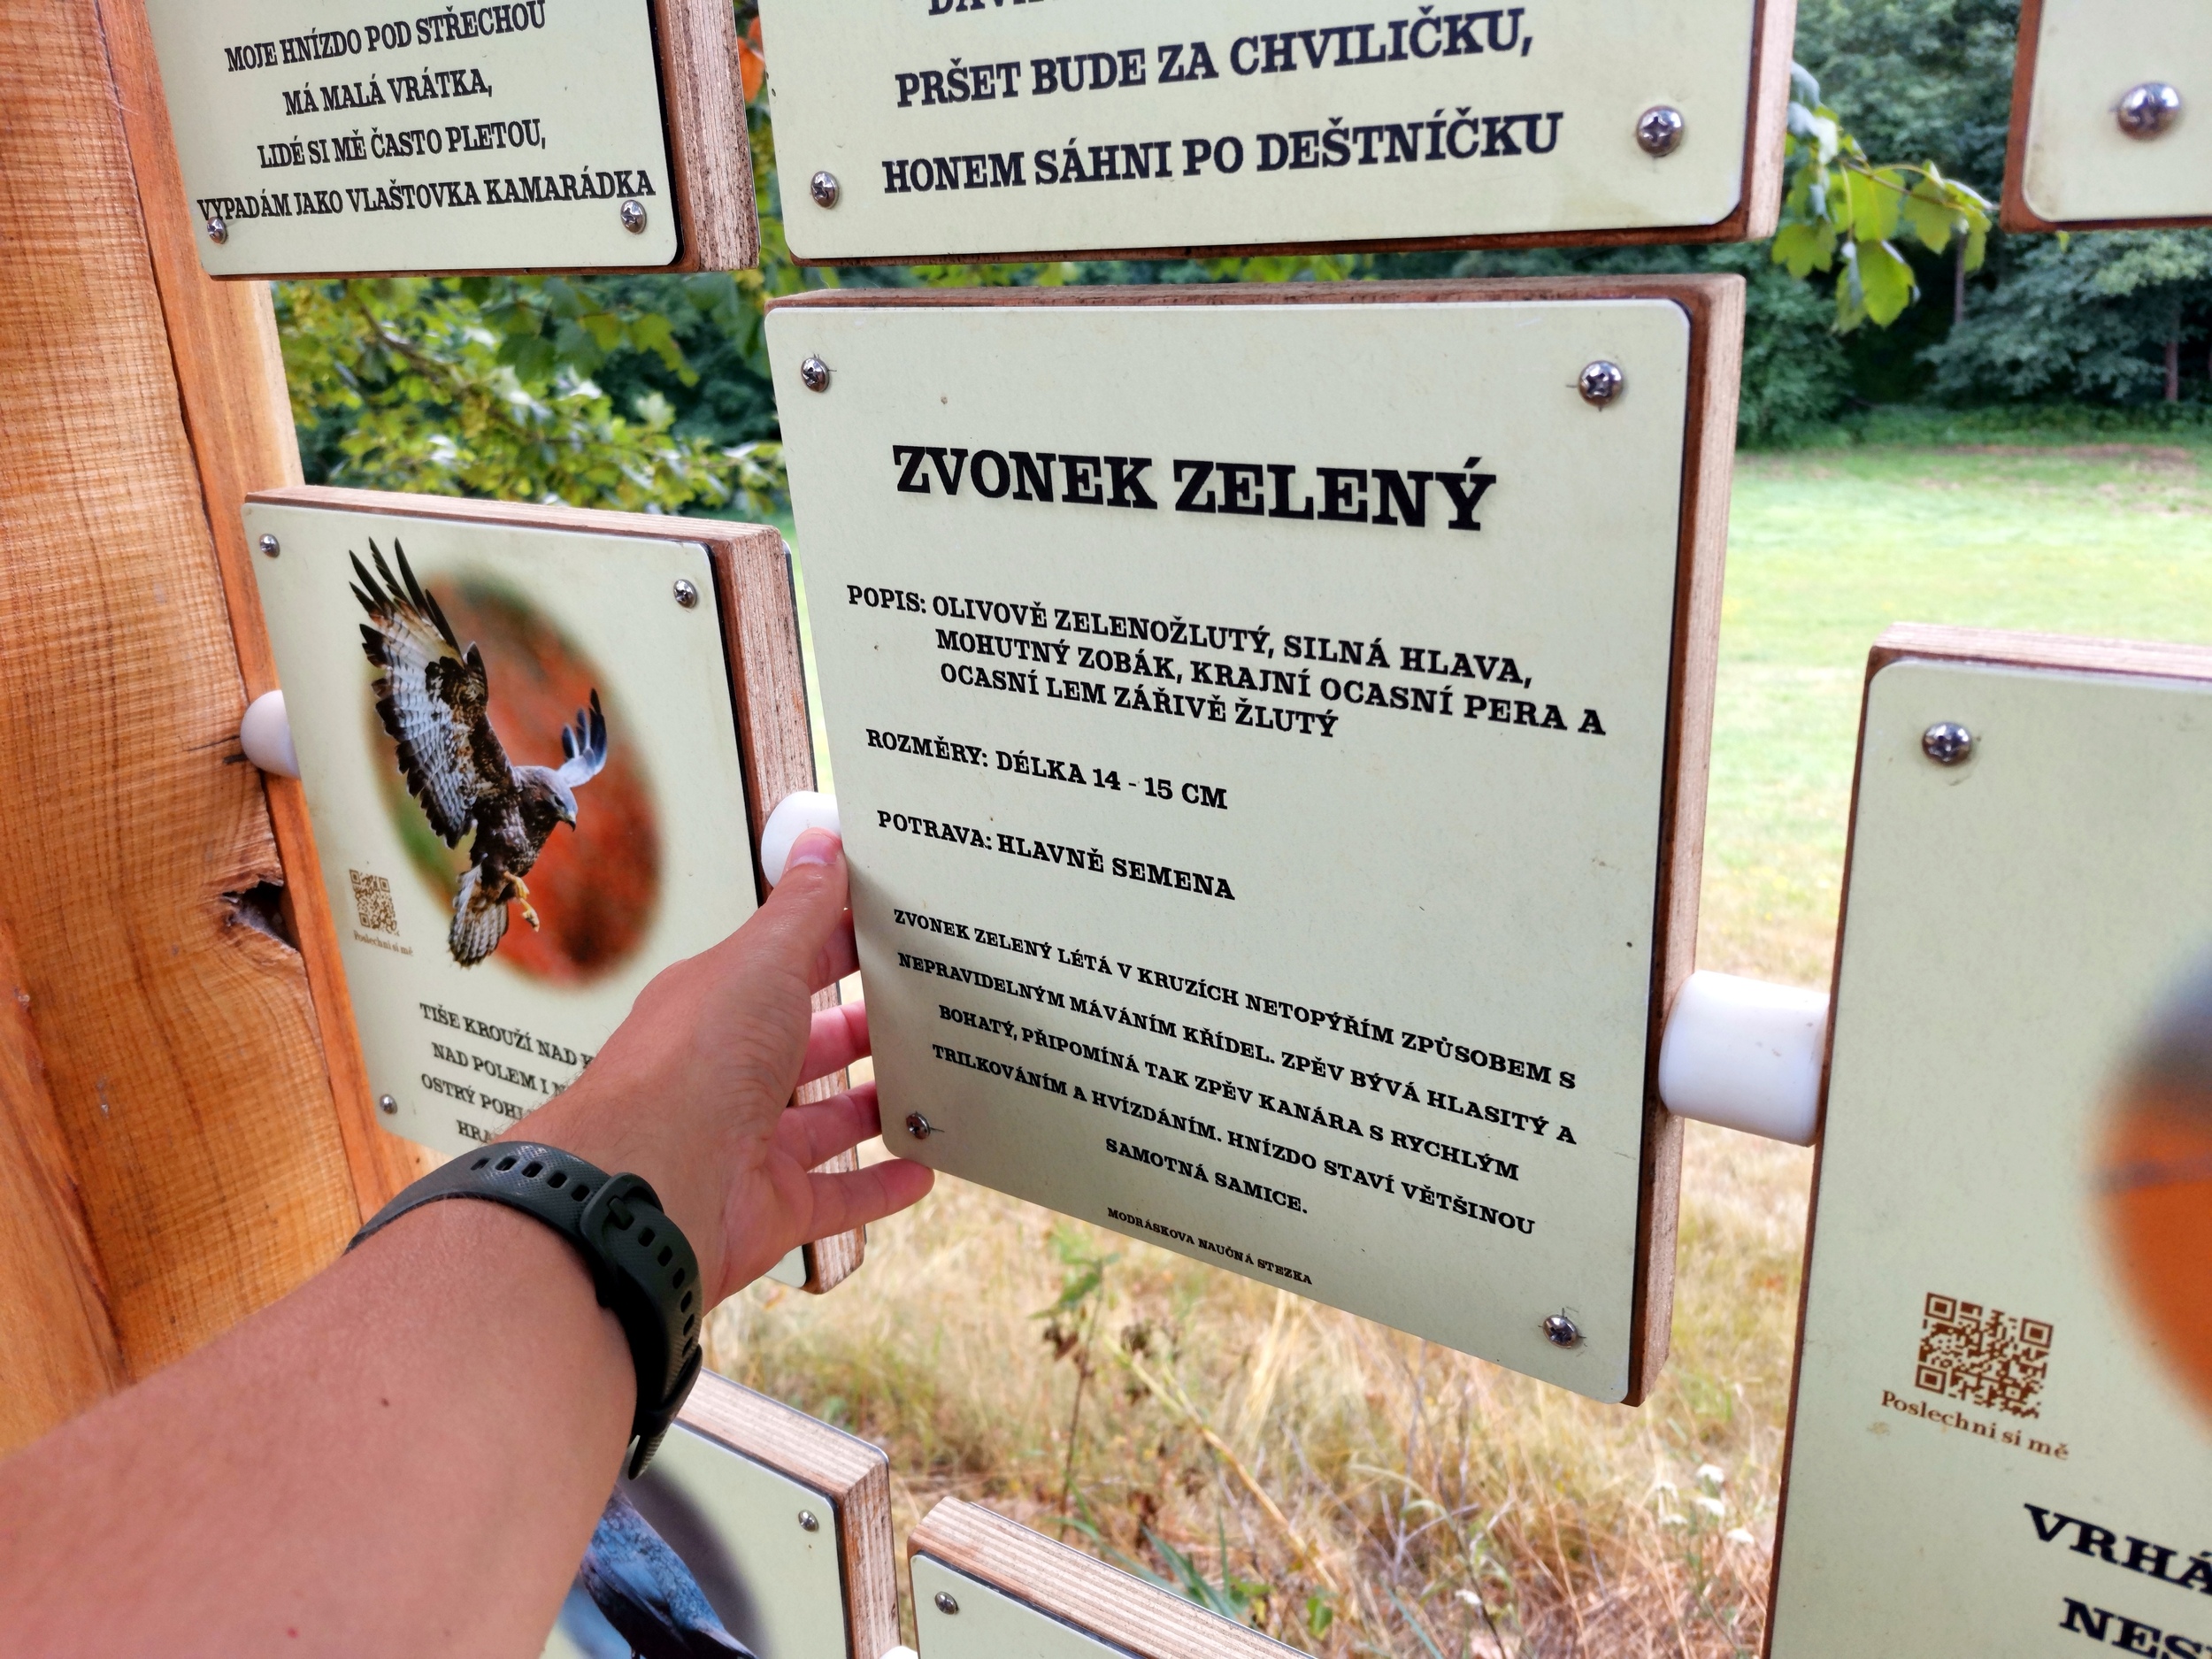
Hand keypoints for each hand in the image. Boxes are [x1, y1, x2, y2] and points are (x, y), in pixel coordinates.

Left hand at [517, 830, 931, 1303]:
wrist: (653, 1186)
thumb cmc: (690, 1066)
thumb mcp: (761, 963)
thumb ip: (802, 909)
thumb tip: (820, 843)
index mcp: (719, 1007)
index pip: (787, 966)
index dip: (837, 943)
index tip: (891, 927)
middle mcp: (730, 1075)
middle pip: (806, 1045)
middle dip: (859, 1025)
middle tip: (920, 1004)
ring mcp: (751, 1143)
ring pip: (825, 1121)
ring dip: (874, 1104)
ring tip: (928, 1083)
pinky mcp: (773, 1205)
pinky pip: (839, 1196)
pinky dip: (881, 1186)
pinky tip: (922, 1169)